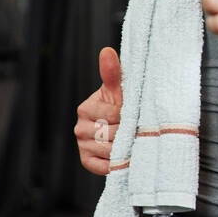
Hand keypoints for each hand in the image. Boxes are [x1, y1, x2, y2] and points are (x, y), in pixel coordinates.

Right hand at [75, 47, 122, 175]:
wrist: (122, 126)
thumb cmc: (122, 104)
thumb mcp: (119, 89)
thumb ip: (113, 73)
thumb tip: (107, 51)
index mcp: (85, 108)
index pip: (113, 114)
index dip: (129, 115)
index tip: (134, 112)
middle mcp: (79, 127)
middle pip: (112, 134)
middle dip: (129, 131)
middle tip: (138, 128)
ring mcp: (82, 145)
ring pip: (111, 150)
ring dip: (126, 147)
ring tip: (134, 140)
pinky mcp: (87, 161)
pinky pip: (105, 166)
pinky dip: (118, 162)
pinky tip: (126, 155)